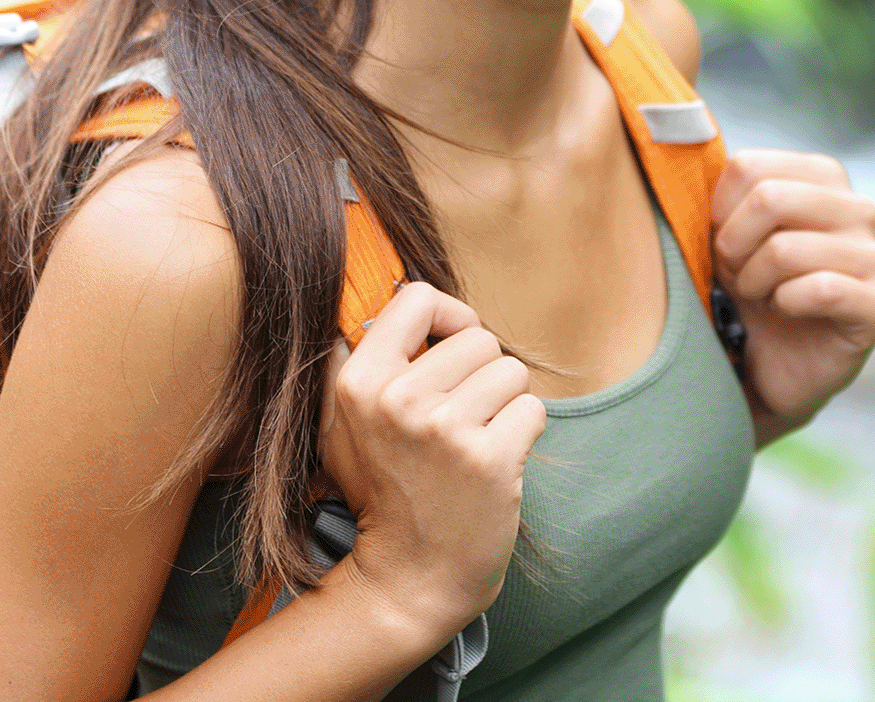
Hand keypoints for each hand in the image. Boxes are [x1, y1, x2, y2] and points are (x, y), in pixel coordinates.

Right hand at [318, 283, 545, 646]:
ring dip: (504, 405)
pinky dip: (523, 435)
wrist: (410, 579)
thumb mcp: (341, 427)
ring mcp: (446, 430)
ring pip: (510, 372)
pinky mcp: (490, 459)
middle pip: (477, 338)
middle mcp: (399, 400)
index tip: (450, 347)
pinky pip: (533, 410)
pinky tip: (496, 464)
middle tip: (459, 422)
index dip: (447, 317)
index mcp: (359, 383)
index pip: (417, 298)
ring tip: (475, 443)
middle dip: (480, 375)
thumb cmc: (382, 496)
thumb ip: (353, 360)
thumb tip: (385, 295)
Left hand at [712, 149, 874, 443]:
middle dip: (734, 246)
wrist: (770, 363)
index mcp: (821, 175)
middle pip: (770, 198)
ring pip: (787, 248)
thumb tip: (685, 147)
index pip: (748, 166)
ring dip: (755, 282)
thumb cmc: (747, 287)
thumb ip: (720, 191)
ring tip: (760, 297)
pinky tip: (786, 313)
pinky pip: (821, 289)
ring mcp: (873, 254)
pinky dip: (786, 304)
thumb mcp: (726, 233)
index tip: (721, 242)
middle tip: (736, 275)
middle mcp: (856, 206)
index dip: (719, 212)